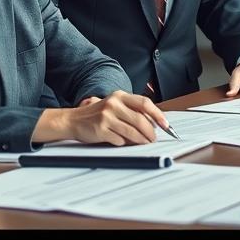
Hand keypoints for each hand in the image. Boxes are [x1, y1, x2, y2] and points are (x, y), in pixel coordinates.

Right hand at [40, 90, 167, 145]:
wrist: (73, 120)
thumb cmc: (97, 114)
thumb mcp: (114, 106)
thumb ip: (131, 111)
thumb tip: (153, 124)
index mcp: (120, 96)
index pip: (144, 103)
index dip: (157, 115)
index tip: (165, 125)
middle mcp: (113, 104)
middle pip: (140, 120)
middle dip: (150, 132)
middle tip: (154, 139)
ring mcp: (106, 117)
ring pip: (132, 132)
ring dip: (141, 140)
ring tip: (144, 143)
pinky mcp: (100, 129)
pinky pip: (119, 140)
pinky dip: (125, 143)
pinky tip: (124, 143)